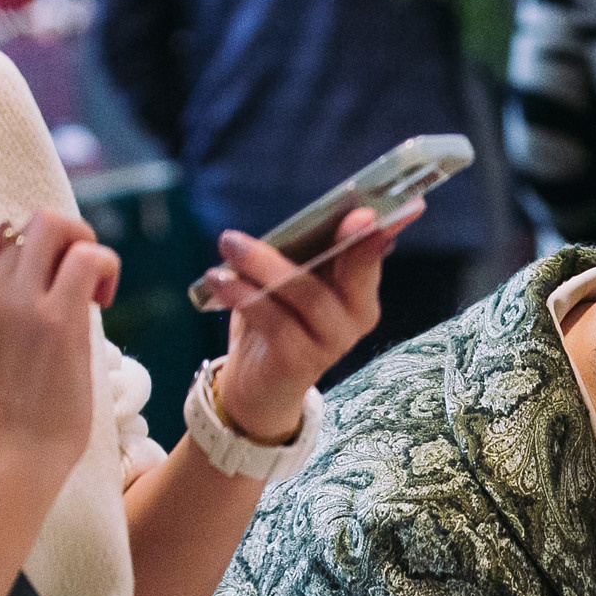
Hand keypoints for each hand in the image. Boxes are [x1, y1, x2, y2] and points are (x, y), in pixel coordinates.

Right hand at [0, 211, 119, 467]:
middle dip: (70, 236)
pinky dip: (107, 265)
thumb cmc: (7, 403)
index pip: (9, 238)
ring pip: (58, 227)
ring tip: (96, 290)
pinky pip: (89, 256)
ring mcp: (21, 299)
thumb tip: (11, 253)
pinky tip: (105, 299)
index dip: (44, 258)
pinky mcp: (57, 317)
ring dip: (90, 247)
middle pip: (35, 222)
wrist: (18, 446)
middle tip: (85, 277)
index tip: (57, 291)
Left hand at [202, 202, 420, 442]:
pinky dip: (244, 296)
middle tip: (310, 212)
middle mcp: (357, 316)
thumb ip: (306, 250)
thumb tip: (312, 213)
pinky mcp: (302, 362)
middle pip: (352, 271)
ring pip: (308, 295)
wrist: (259, 385)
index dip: (377, 230)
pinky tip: (218, 281)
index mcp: (360, 288)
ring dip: (264, 265)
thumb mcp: (292, 277)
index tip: (370, 211)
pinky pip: (274, 321)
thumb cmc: (278, 318)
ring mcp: (333, 342)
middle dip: (323, 240)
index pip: (373, 251)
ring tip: (229, 244)